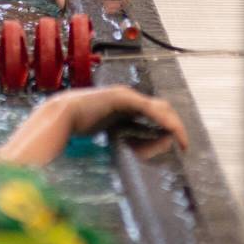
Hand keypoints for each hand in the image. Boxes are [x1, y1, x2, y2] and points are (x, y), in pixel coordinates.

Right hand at [58, 85, 187, 148]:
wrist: (60, 118)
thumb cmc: (79, 130)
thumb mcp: (113, 140)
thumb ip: (133, 144)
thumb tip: (160, 147)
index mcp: (123, 109)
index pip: (153, 117)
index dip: (166, 130)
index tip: (176, 146)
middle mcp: (127, 99)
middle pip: (161, 110)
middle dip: (174, 126)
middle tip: (183, 144)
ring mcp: (125, 96)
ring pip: (159, 108)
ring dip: (172, 124)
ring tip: (180, 140)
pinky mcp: (122, 97)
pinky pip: (148, 108)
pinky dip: (161, 119)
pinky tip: (170, 131)